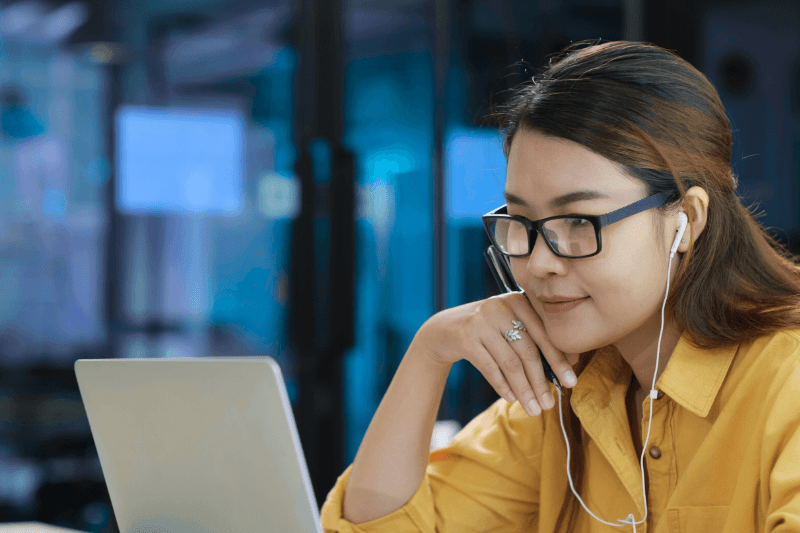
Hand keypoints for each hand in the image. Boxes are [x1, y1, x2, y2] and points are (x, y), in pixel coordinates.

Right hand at [412, 293, 578, 416]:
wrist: (444, 330)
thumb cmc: (488, 331)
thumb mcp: (511, 327)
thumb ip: (537, 338)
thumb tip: (572, 362)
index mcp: (517, 301)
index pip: (544, 333)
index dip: (559, 359)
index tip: (571, 382)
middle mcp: (500, 307)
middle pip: (527, 350)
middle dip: (541, 381)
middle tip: (550, 404)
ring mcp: (480, 321)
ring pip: (509, 362)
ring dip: (524, 389)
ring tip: (533, 409)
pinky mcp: (464, 337)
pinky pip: (489, 367)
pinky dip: (502, 385)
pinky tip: (512, 398)